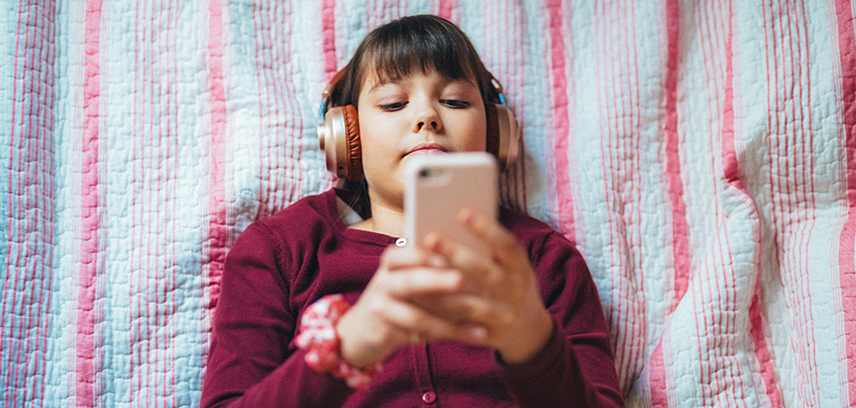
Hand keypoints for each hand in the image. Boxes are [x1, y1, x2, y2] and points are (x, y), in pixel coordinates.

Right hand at [336, 244, 486, 367]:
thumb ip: (430, 266)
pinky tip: (473, 334)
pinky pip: (421, 335)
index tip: (443, 256)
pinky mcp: (386, 335)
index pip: (401, 253)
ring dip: (450, 319)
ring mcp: (381, 311)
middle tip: (460, 279)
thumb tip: (476, 257)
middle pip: (408, 281)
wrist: (361, 331)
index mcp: (391, 263)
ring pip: (416, 316)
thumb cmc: (397, 296)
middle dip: (435, 281)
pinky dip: (450, 334)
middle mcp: (383, 283)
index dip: (420, 254)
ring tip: (479, 319)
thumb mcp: (405, 276)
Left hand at [411, 209, 553, 363]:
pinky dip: (438, 313)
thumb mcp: (509, 266)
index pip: (507, 245)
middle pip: (486, 273)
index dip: (486, 229)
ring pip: (468, 303)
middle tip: (431, 237)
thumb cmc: (509, 285)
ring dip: (441, 289)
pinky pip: (459, 325)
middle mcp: (516, 291)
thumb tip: (450, 223)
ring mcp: (503, 316)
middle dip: (458, 254)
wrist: (528, 331)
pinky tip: (419, 300)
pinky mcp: (487, 335)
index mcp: (522, 268)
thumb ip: (488, 250)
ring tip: (417, 271)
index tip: (462, 212)